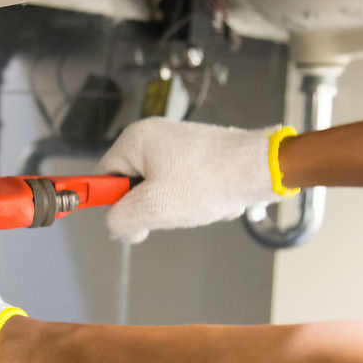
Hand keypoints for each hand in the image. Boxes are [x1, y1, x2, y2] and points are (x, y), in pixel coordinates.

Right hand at [98, 117, 279, 242]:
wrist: (260, 169)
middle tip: (169, 212)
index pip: (102, 176)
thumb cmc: (208, 182)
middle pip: (131, 184)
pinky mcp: (197, 154)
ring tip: (195, 204)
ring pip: (158, 189)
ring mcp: (176, 144)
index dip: (112, 203)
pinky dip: (193, 199)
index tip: (130, 218)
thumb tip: (117, 226)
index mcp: (135, 139)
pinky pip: (181, 186)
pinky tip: (209, 199)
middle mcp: (153, 136)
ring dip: (174, 206)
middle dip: (150, 206)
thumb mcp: (153, 208)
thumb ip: (119, 220)